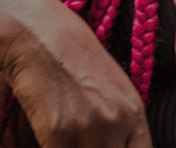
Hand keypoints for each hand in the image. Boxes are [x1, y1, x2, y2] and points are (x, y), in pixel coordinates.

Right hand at [0, 0, 151, 147]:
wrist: (40, 37)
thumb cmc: (73, 58)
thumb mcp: (111, 87)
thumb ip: (120, 119)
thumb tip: (119, 142)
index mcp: (135, 111)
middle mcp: (119, 122)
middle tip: (86, 144)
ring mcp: (91, 129)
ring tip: (69, 140)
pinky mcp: (60, 133)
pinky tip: (50, 140)